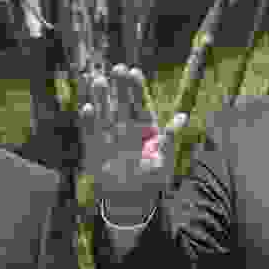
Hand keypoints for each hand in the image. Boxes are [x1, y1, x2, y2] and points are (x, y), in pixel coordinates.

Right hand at [85, 65, 190, 221]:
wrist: (128, 200)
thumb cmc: (149, 180)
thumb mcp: (162, 161)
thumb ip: (169, 139)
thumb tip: (182, 117)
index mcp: (144, 128)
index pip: (139, 102)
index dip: (135, 87)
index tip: (133, 71)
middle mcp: (125, 128)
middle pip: (121, 102)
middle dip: (119, 86)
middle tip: (116, 68)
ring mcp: (109, 136)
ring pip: (104, 111)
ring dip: (101, 97)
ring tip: (98, 81)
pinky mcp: (94, 147)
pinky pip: (90, 130)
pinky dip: (88, 119)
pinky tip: (87, 108)